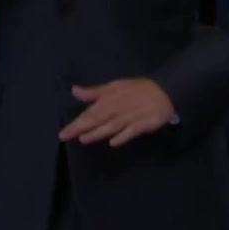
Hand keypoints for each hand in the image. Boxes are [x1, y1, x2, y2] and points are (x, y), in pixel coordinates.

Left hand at [58, 79, 175, 146]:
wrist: (164, 91)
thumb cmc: (136, 90)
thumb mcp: (114, 86)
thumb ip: (94, 92)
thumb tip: (74, 91)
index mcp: (110, 98)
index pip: (90, 112)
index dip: (77, 122)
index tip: (63, 132)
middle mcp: (118, 108)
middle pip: (98, 118)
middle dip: (82, 127)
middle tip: (66, 136)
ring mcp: (131, 117)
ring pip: (112, 125)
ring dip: (98, 132)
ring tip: (84, 139)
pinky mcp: (144, 124)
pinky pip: (132, 130)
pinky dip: (123, 136)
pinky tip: (113, 142)